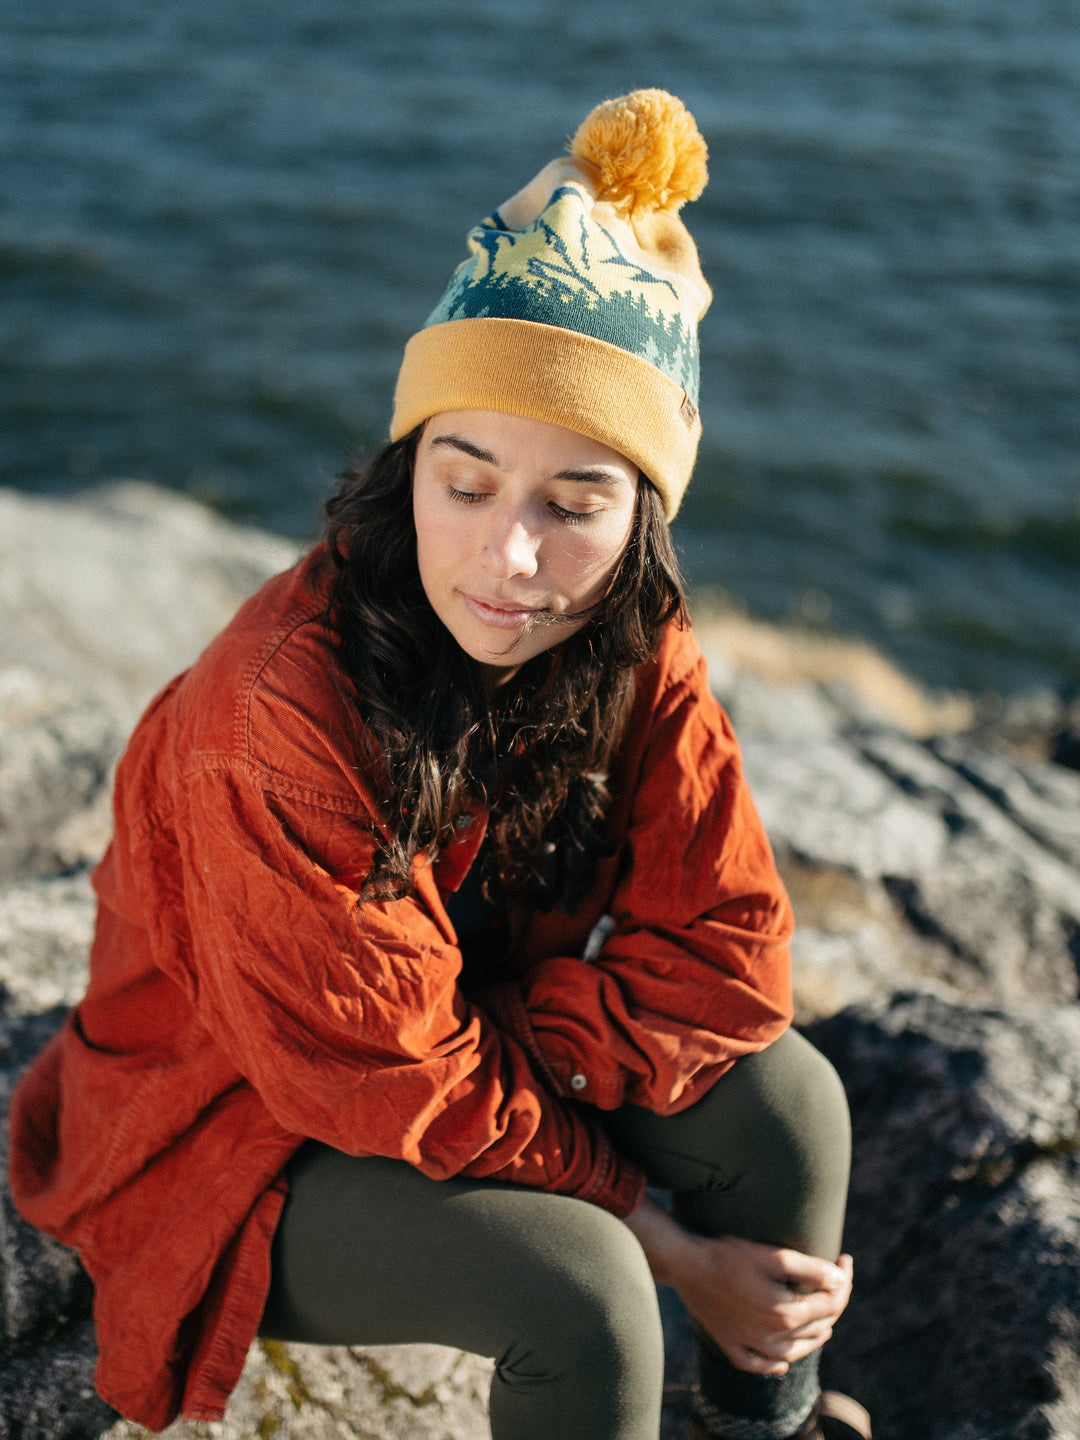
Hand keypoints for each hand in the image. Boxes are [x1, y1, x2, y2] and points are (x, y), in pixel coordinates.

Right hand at [623, 1197, 852, 1375]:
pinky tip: (782, 1363)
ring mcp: (748, 1343)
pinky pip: (756, 1364)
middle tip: (838, 1282)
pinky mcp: (729, 1343)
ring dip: (813, 1339)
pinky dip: (773, 1366)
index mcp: (784, 1313)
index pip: (829, 1303)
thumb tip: (840, 1279)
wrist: (684, 1264)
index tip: (845, 1258)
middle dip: (833, 1304)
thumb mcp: (772, 1255)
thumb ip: (809, 1269)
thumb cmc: (728, 1254)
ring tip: (824, 1325)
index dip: (843, 1281)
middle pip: (815, 1327)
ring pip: (791, 1352)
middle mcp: (770, 1336)